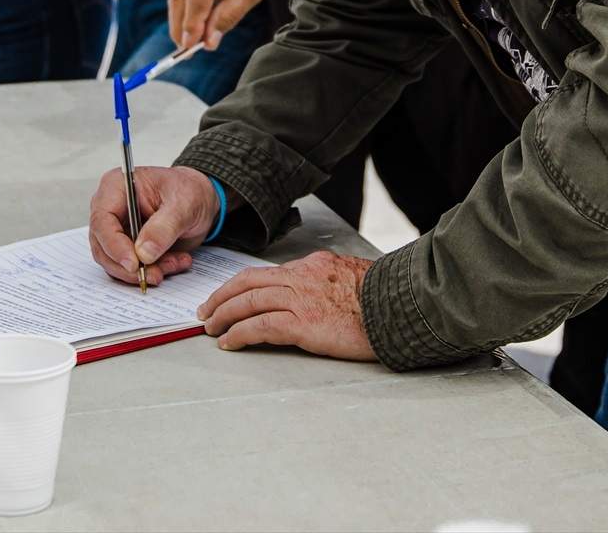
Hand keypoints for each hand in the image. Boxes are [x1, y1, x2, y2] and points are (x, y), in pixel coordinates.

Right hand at [87, 165, 217, 286]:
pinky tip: (174, 263)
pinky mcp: (127, 247)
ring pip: (116, 263)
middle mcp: (111, 209)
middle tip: (156, 274)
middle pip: (103, 247)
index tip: (134, 264)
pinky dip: (152, 271)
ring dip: (144, 271)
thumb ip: (164, 227)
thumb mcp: (184, 204)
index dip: (114, 246)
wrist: (200, 201)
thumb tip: (143, 252)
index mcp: (116, 187)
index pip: (102, 220)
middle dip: (130, 267)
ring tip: (174, 264)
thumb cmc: (188, 191)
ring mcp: (117, 230)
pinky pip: (130, 268)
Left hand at [199, 251, 376, 360]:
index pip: (267, 272)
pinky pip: (261, 327)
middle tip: (206, 311)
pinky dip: (240, 334)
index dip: (241, 284)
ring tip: (211, 328)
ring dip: (224, 315)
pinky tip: (229, 343)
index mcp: (313, 265)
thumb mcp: (351, 279)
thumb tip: (314, 296)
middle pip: (249, 281)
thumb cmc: (384, 299)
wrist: (401, 306)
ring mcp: (302, 299)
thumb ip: (327, 283)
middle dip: (222, 296)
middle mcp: (302, 277)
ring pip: (249, 302)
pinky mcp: (304, 323)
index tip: (229, 295)